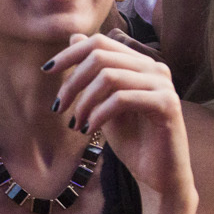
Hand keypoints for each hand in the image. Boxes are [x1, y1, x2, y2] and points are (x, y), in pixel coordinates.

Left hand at [46, 33, 195, 203]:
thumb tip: (75, 38)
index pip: (101, 42)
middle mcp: (155, 68)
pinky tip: (89, 129)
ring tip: (75, 124)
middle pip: (101, 56)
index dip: (71, 53)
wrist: (159, 176)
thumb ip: (94, 74)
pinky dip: (98, 113)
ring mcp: (163, 84)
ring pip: (109, 76)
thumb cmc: (133, 141)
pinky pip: (122, 99)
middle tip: (58, 107)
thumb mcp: (104, 103)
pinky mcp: (166, 104)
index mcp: (141, 64)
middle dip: (72, 81)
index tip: (47, 70)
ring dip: (83, 101)